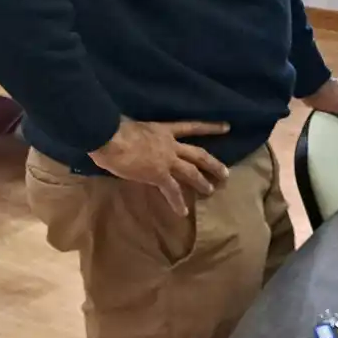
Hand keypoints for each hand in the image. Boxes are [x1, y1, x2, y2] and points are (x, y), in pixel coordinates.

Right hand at [88, 117, 230, 216]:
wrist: (111, 138)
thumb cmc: (114, 128)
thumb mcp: (133, 125)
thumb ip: (140, 133)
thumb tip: (132, 135)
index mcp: (164, 130)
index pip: (192, 127)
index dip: (210, 127)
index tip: (227, 128)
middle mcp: (170, 144)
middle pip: (198, 154)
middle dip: (213, 164)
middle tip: (225, 173)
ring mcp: (167, 160)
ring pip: (191, 172)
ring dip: (202, 182)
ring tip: (212, 191)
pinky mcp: (158, 175)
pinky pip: (172, 191)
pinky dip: (178, 202)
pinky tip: (183, 212)